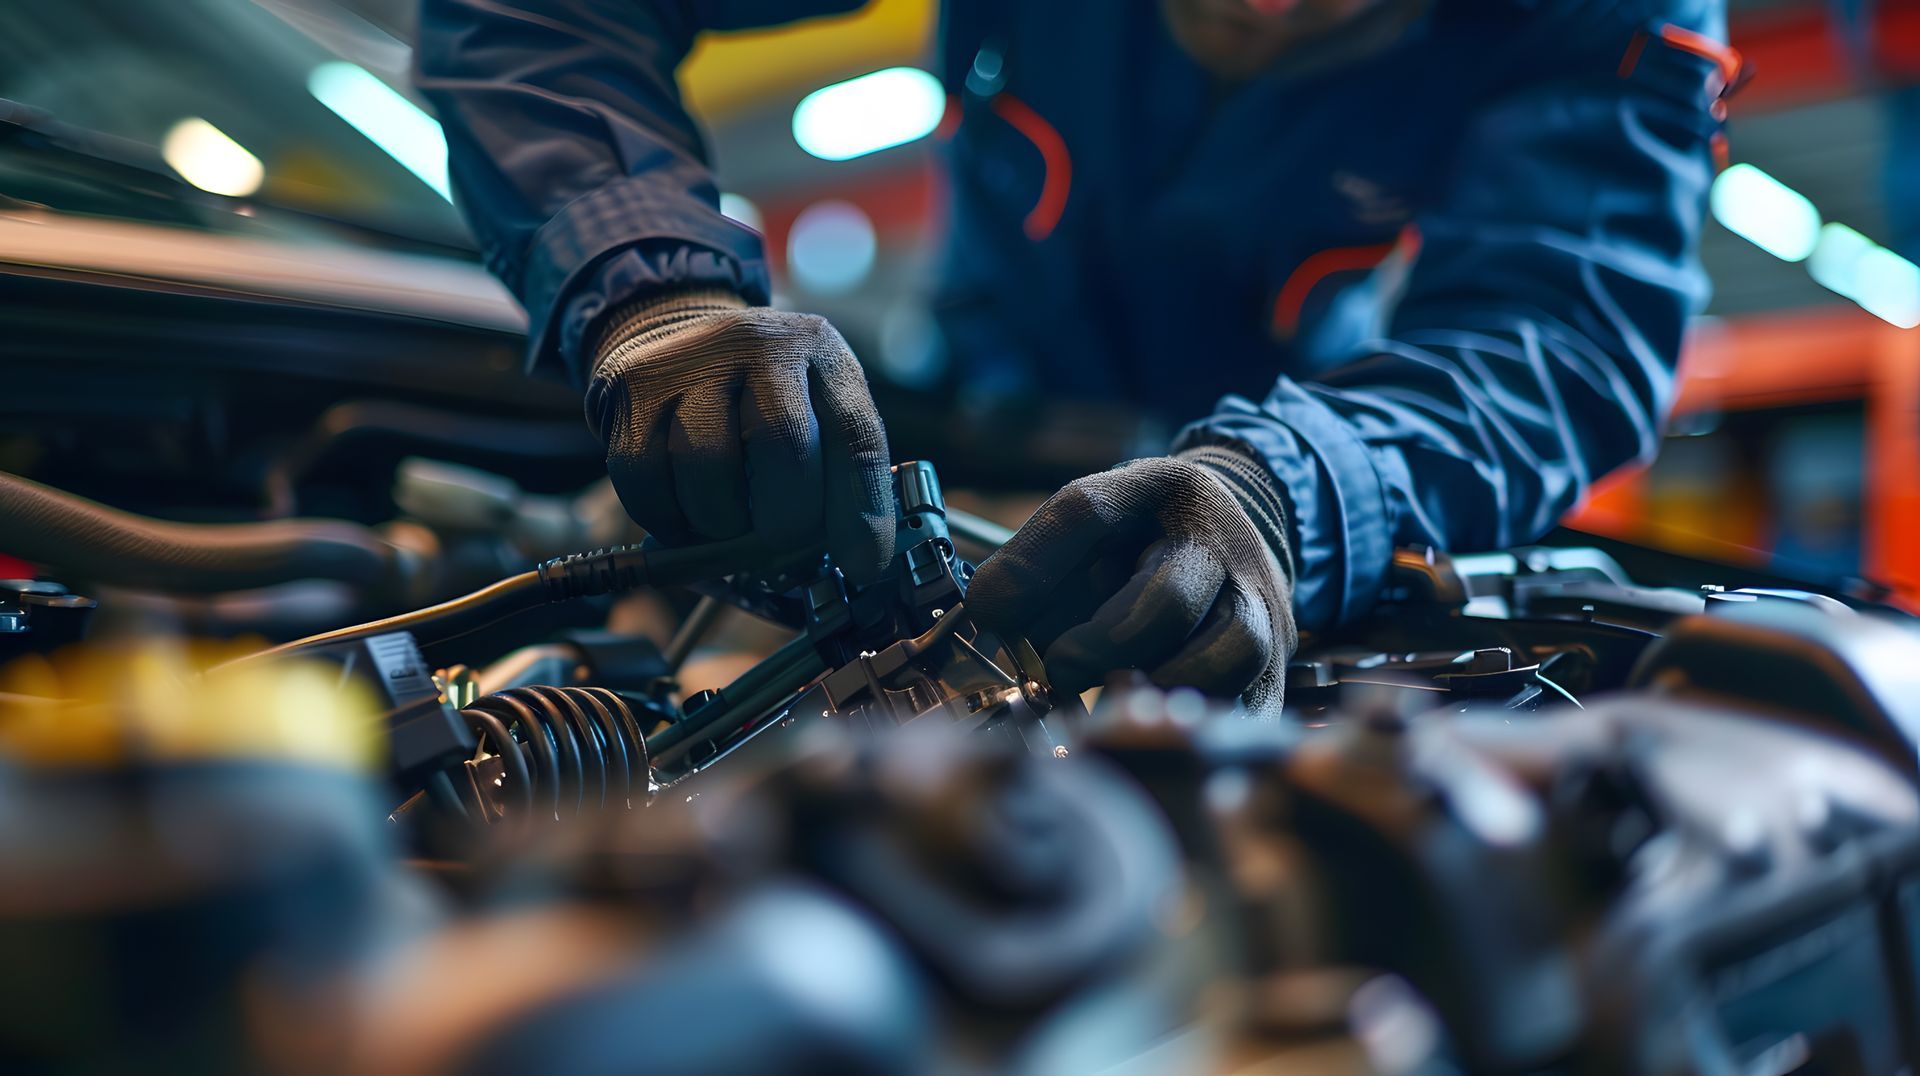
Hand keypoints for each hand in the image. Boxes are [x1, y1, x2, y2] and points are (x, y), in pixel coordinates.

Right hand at [586, 290, 894, 582]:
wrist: (669, 333)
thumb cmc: (756, 393)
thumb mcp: (817, 409)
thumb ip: (839, 474)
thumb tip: (855, 562)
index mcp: (820, 351)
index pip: (855, 436)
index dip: (862, 511)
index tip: (862, 566)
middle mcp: (757, 343)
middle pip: (782, 445)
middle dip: (785, 518)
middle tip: (778, 541)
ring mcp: (689, 362)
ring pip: (708, 468)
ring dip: (721, 522)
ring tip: (727, 520)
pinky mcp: (632, 391)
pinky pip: (647, 480)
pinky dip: (667, 518)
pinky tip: (684, 511)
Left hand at [966, 449, 1295, 715]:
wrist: (1239, 543)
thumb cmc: (1144, 543)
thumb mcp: (1090, 528)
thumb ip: (1035, 562)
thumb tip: (989, 615)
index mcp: (1164, 493)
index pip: (1089, 513)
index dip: (1033, 566)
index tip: (991, 612)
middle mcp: (1222, 547)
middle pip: (1169, 599)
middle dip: (1101, 645)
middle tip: (1059, 670)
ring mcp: (1263, 610)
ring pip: (1234, 652)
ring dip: (1157, 689)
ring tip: (1107, 703)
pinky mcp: (1276, 672)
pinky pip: (1253, 710)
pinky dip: (1196, 730)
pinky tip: (1148, 731)